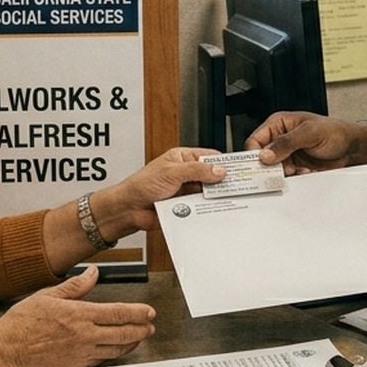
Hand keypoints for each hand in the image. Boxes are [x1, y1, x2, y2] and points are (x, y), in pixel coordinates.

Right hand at [0, 266, 156, 366]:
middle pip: (123, 333)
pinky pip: (103, 361)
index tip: (149, 312)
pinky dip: (116, 354)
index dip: (137, 313)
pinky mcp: (76, 366)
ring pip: (116, 349)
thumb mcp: (47, 296)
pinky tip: (119, 350)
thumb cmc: (22, 322)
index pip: (117, 313)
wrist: (6, 351)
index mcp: (78, 314)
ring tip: (140, 337)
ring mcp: (81, 353)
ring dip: (132, 343)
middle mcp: (84, 335)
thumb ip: (74, 286)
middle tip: (151, 326)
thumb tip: (93, 273)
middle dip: (141, 329)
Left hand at [93, 147, 225, 238]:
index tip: (237, 168)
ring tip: (227, 198)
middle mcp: (186, 174)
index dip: (223, 162)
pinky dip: (206, 209)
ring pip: (207, 193)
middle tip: (237, 186)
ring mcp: (186, 191)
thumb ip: (197, 170)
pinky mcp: (185, 207)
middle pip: (211, 176)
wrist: (129, 209)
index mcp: (182, 158)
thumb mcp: (172, 172)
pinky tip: (213, 209)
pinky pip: (201, 208)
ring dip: (214, 196)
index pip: (209, 157)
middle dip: (222, 181)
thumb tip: (218, 170)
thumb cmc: (141, 185)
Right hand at [245, 111, 366, 174]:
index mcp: (279, 124)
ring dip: (282, 174)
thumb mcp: (310, 133)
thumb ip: (287, 142)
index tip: (260, 164)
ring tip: (296, 170)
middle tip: (277, 171)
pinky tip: (304, 172)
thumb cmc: (336, 131)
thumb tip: (266, 154)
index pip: (255, 140)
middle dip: (268, 166)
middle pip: (261, 157)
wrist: (353, 149)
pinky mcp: (295, 168)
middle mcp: (280, 140)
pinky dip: (292, 178)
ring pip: (272, 170)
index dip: (254, 153)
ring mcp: (287, 155)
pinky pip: (285, 177)